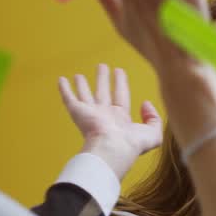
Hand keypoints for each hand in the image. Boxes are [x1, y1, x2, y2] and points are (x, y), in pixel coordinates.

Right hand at [57, 63, 161, 180]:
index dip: (121, 83)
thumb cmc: (132, 144)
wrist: (112, 149)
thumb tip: (145, 104)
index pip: (121, 97)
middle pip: (102, 93)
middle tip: (101, 66)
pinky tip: (61, 79)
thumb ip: (154, 118)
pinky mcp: (78, 113)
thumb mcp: (153, 133)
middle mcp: (104, 116)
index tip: (119, 71)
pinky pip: (69, 99)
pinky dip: (64, 89)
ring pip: (85, 95)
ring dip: (82, 85)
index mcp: (120, 120)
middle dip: (102, 80)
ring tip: (79, 74)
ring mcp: (90, 114)